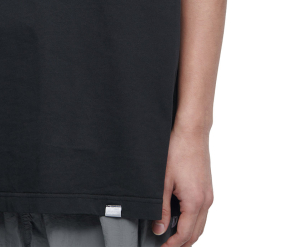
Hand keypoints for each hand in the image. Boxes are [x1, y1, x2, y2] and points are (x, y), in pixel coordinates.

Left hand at [152, 127, 213, 245]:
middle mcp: (206, 201)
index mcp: (195, 202)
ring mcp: (208, 194)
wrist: (191, 132)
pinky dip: (193, 221)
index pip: (185, 234)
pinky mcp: (207, 187)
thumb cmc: (177, 151)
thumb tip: (159, 228)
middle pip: (196, 233)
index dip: (172, 245)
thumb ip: (162, 208)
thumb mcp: (163, 182)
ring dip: (188, 233)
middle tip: (167, 245)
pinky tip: (181, 218)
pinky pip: (202, 212)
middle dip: (182, 243)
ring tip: (172, 236)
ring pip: (201, 224)